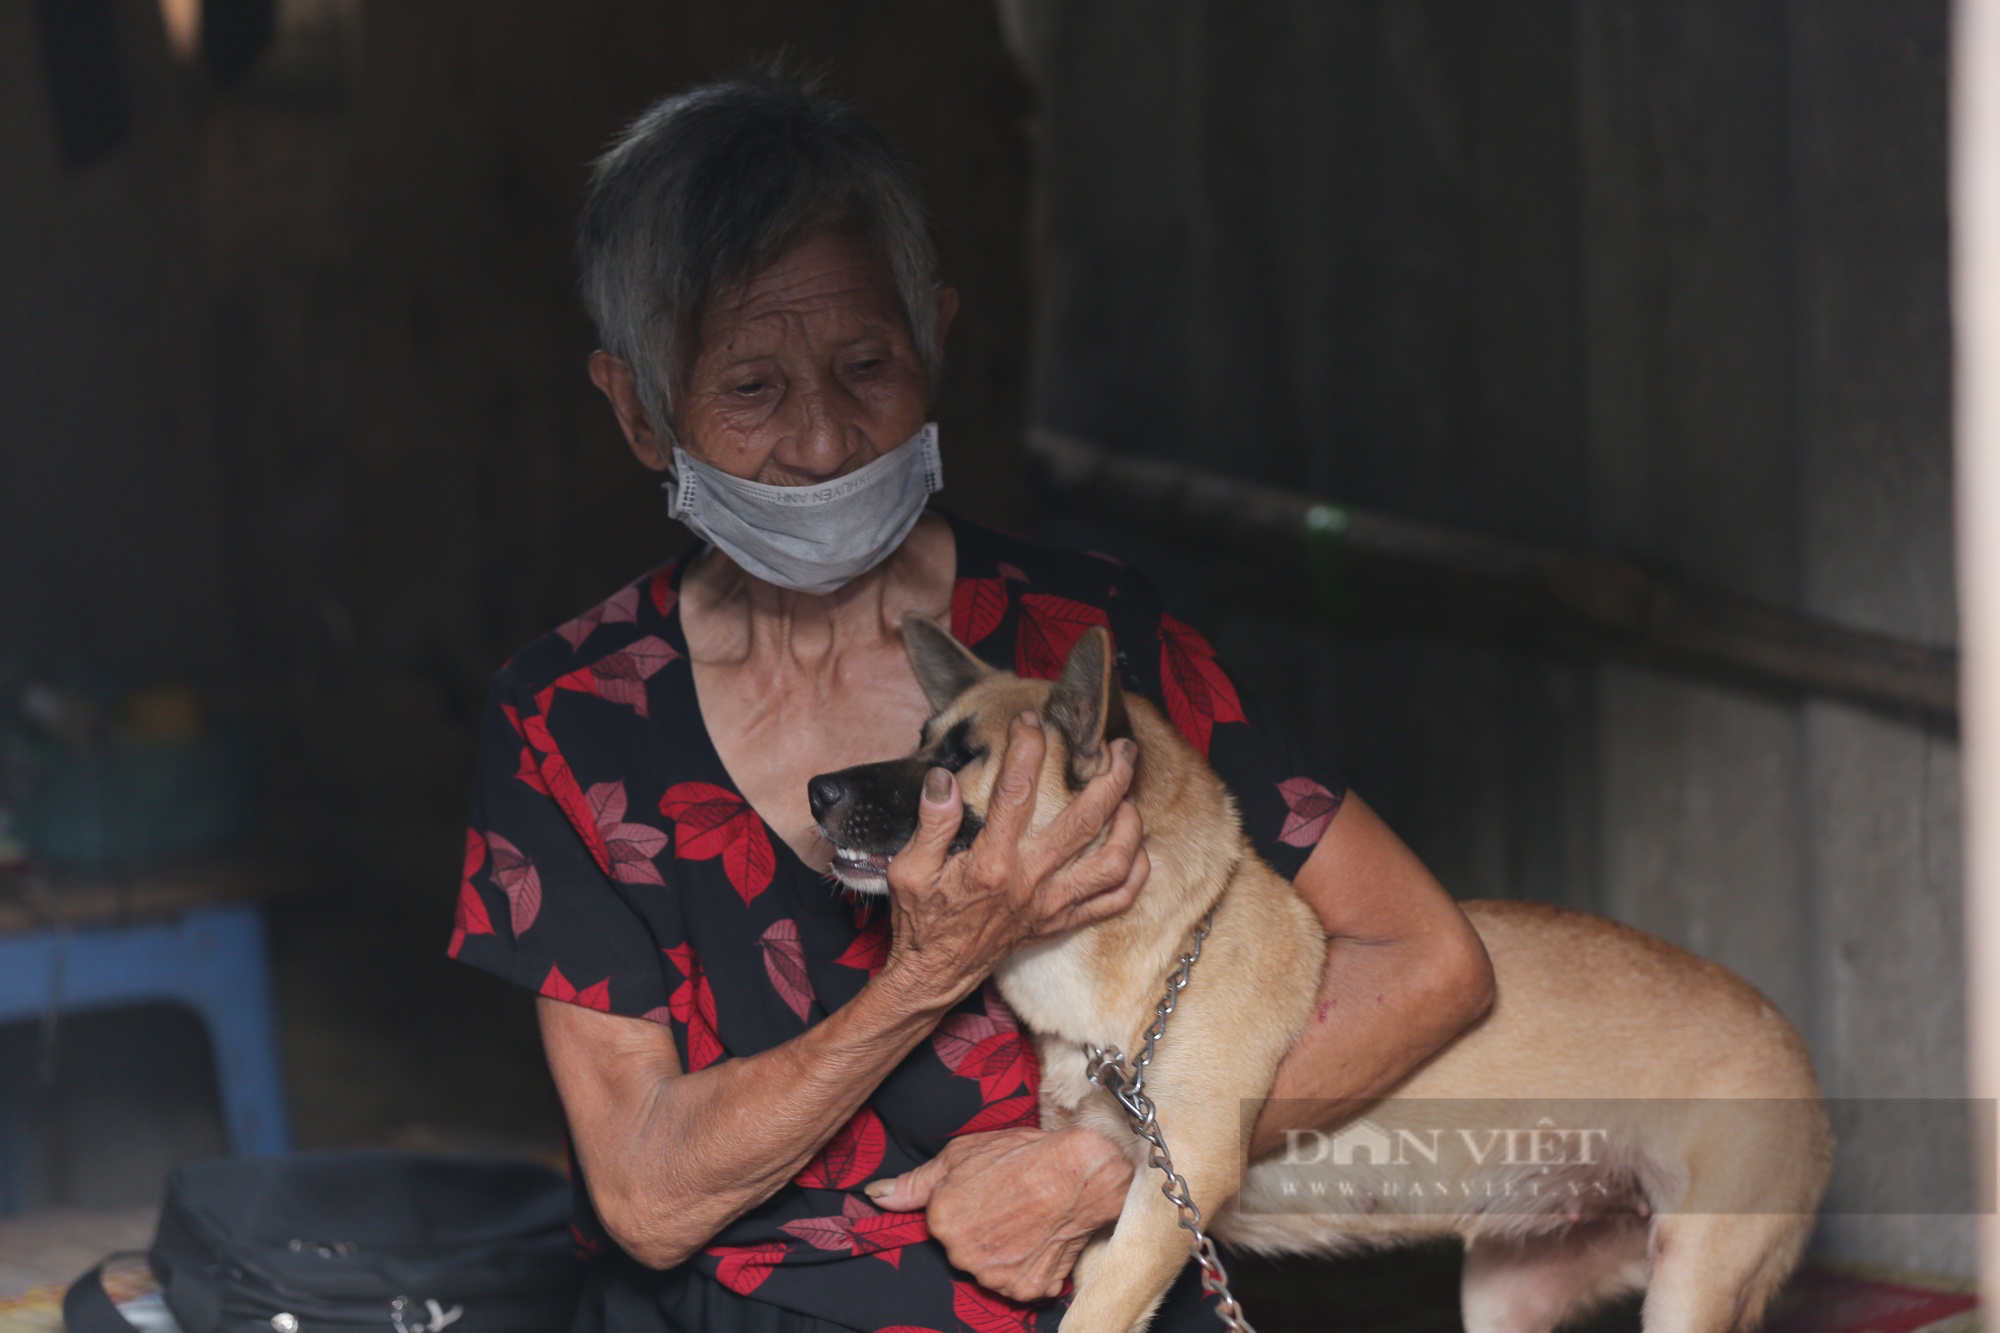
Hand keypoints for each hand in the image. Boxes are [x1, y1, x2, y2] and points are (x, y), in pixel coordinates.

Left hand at [865, 1127, 1134, 1299]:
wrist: (1079, 1171)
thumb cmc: (1021, 1155)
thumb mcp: (960, 1154)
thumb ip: (913, 1183)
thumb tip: (874, 1196)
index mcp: (940, 1220)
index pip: (943, 1224)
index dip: (967, 1206)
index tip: (988, 1193)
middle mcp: (962, 1255)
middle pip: (965, 1250)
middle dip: (983, 1232)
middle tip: (1009, 1205)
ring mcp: (994, 1276)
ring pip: (990, 1269)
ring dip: (1004, 1253)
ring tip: (1027, 1221)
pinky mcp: (1026, 1290)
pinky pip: (1019, 1284)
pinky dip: (1029, 1267)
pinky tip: (1040, 1239)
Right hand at [879, 713, 1148, 1006]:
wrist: (934, 975)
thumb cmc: (922, 920)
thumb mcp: (908, 869)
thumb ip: (931, 823)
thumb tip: (943, 779)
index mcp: (991, 863)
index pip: (1016, 792)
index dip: (1027, 748)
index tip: (1030, 721)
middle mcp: (1030, 882)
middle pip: (1086, 820)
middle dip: (1110, 776)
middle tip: (1119, 746)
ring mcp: (1051, 905)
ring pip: (1112, 861)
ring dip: (1130, 823)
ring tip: (1131, 793)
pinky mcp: (1061, 922)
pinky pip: (1113, 902)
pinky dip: (1135, 876)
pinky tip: (1139, 850)